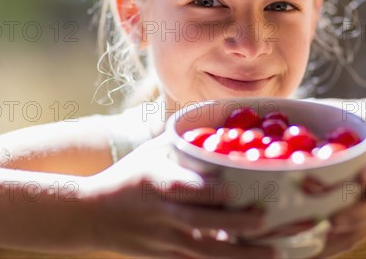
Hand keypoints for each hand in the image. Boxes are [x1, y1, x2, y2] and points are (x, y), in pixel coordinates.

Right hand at [81, 134, 273, 257]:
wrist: (91, 216)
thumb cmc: (127, 177)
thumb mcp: (150, 153)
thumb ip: (184, 141)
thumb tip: (219, 120)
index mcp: (157, 182)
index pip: (183, 187)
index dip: (208, 191)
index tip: (235, 190)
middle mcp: (162, 213)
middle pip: (201, 222)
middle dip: (234, 223)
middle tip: (265, 219)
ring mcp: (165, 239)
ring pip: (206, 250)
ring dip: (241, 254)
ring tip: (274, 252)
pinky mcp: (167, 257)